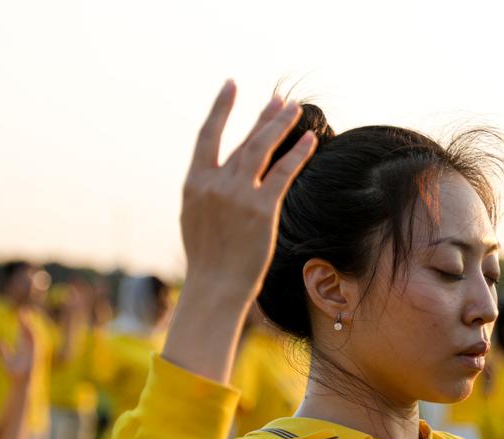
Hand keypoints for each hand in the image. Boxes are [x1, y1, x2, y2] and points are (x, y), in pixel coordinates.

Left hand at [1, 312, 35, 385]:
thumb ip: (4, 351)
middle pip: (29, 331)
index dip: (22, 323)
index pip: (24, 332)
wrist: (21, 383)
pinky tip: (29, 328)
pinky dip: (33, 335)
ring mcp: (34, 351)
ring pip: (33, 335)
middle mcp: (30, 348)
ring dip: (30, 325)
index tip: (19, 314)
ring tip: (25, 317)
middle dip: (27, 321)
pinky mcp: (36, 354)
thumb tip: (0, 342)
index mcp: (24, 348)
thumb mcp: (7, 361)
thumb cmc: (15, 374)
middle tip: (22, 310)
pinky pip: (36, 342)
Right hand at [180, 82, 317, 301]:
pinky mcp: (261, 209)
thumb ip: (206, 193)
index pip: (207, 136)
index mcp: (194, 183)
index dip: (220, 108)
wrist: (214, 286)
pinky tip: (310, 139)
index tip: (231, 86)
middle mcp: (215, 183)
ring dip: (279, 126)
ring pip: (262, 149)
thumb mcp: (194, 219)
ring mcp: (238, 195)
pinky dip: (297, 153)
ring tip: (294, 109)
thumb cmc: (207, 260)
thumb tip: (217, 175)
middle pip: (243, 140)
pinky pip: (283, 173)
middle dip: (263, 117)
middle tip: (279, 99)